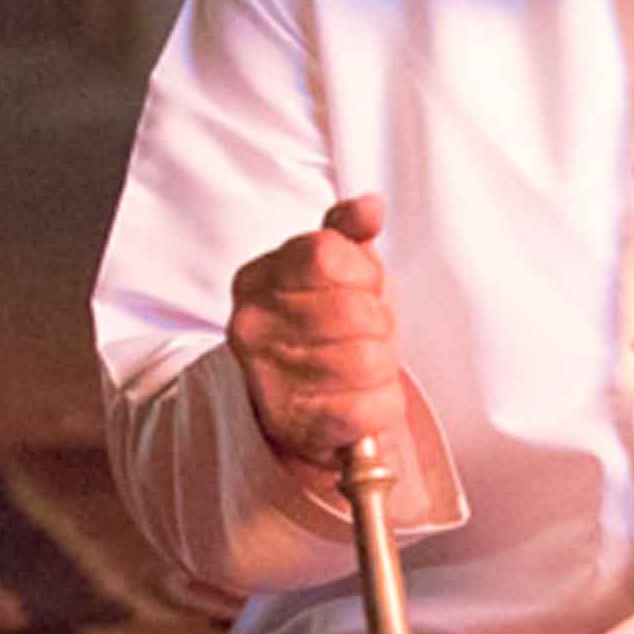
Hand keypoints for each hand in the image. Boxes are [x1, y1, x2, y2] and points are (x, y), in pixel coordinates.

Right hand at [228, 194, 400, 466]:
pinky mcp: (295, 426)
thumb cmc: (322, 330)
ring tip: (363, 367)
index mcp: (257, 280)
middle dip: (380, 323)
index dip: (364, 273)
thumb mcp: (333, 272)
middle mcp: (250, 328)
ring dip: (383, 365)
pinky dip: (382, 403)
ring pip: (369, 359)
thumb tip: (370, 207)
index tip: (361, 288)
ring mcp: (268, 379)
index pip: (328, 256)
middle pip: (358, 311)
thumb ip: (347, 233)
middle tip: (365, 336)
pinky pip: (372, 405)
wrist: (299, 407)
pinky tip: (360, 399)